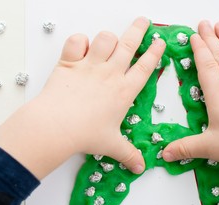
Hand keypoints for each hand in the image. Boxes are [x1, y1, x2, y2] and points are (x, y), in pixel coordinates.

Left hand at [0, 17, 165, 178]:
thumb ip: (128, 154)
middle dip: (139, 30)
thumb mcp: (112, 146)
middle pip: (129, 44)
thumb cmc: (86, 135)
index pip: (145, 67)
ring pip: (105, 38)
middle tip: (144, 21)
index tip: (160, 41)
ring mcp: (90, 66)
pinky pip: (77, 41)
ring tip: (109, 40)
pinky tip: (81, 48)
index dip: (155, 52)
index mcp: (124, 91)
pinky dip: (79, 41)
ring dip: (108, 37)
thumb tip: (140, 167)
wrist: (58, 127)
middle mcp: (110, 74)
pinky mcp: (70, 63)